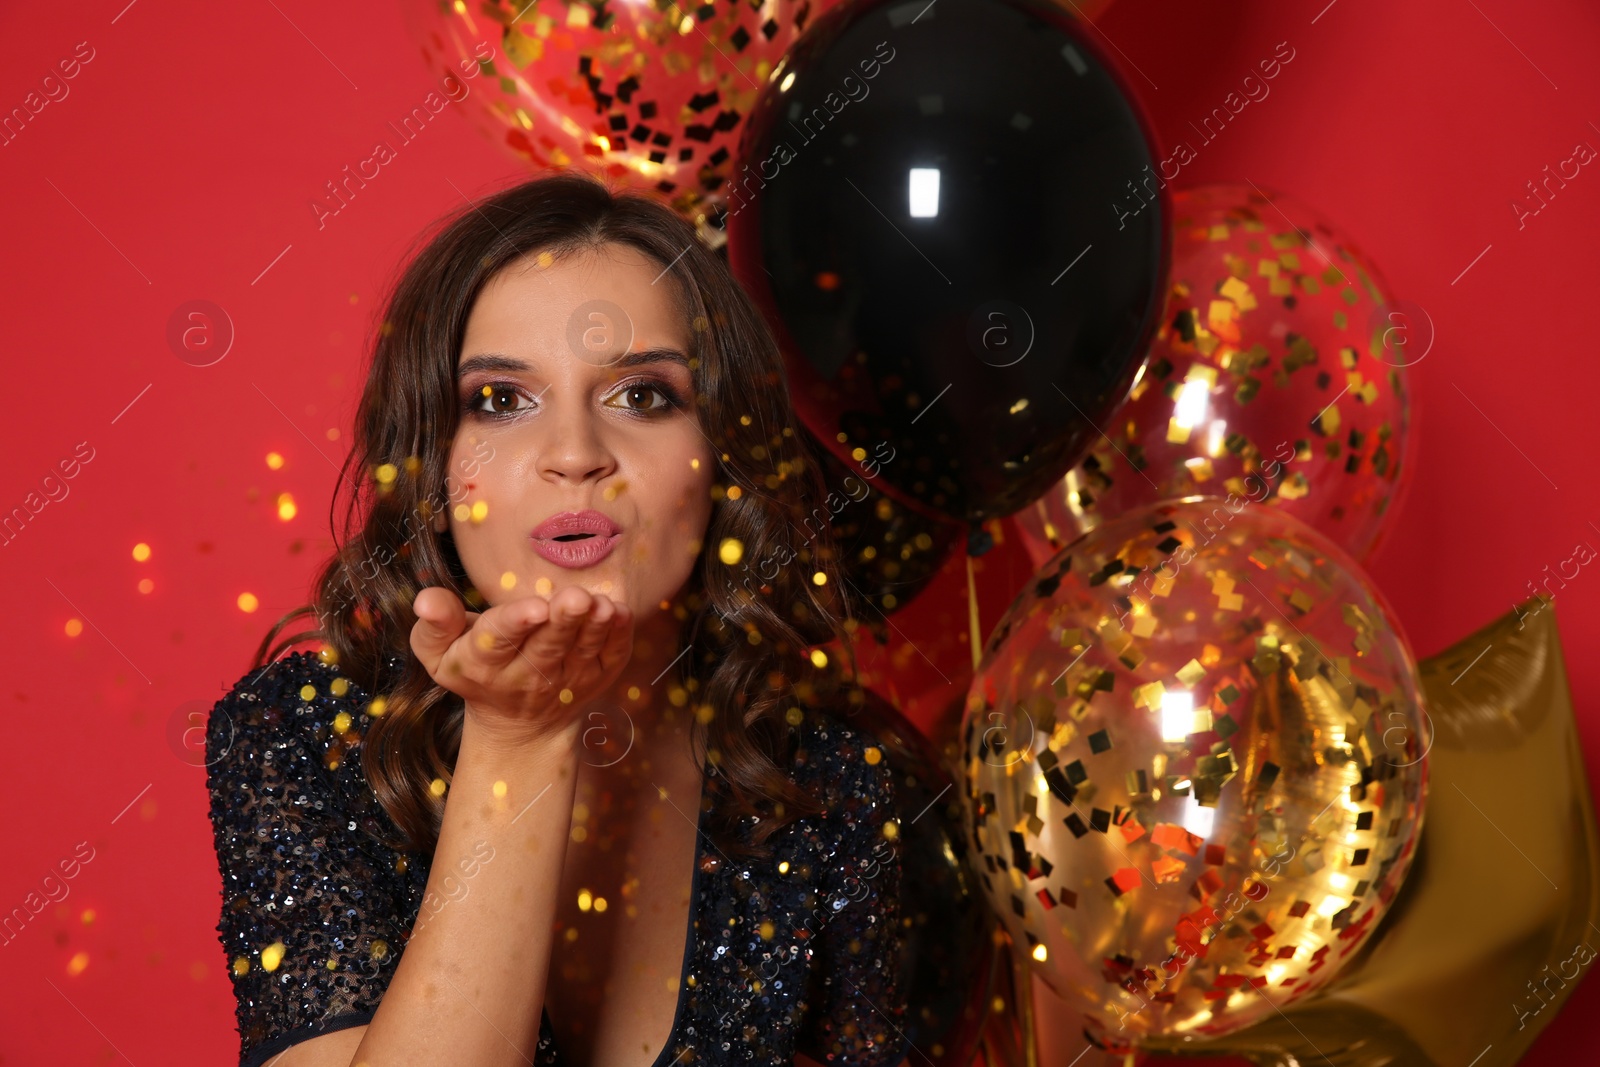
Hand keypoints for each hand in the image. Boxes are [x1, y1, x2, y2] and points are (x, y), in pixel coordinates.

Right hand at [409, 585, 633, 746]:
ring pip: (582, 649)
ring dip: (594, 627)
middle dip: (562, 621)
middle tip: (575, 598)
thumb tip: (427, 599)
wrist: (520, 725)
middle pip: (547, 645)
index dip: (516, 623)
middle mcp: (528, 674)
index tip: (533, 608)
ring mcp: (568, 678)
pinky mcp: (598, 677)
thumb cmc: (476, 670)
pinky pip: (611, 656)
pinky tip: (620, 612)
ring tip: (600, 605)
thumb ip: (435, 625)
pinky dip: (618, 636)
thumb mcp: (440, 654)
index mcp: (485, 664)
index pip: (498, 641)